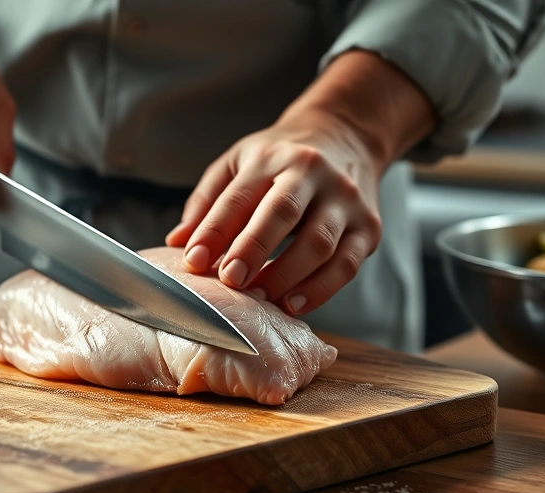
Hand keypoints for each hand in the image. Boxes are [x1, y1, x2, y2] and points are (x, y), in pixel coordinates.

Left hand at [167, 50, 434, 314]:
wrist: (345, 135)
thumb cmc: (280, 158)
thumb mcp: (237, 163)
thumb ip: (206, 202)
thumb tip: (177, 243)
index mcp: (271, 156)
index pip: (238, 196)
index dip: (213, 231)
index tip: (193, 262)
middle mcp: (312, 173)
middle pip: (282, 213)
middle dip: (253, 249)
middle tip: (230, 281)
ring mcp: (345, 200)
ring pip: (319, 243)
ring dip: (286, 276)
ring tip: (260, 300)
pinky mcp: (368, 227)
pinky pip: (346, 264)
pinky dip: (320, 289)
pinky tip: (293, 305)